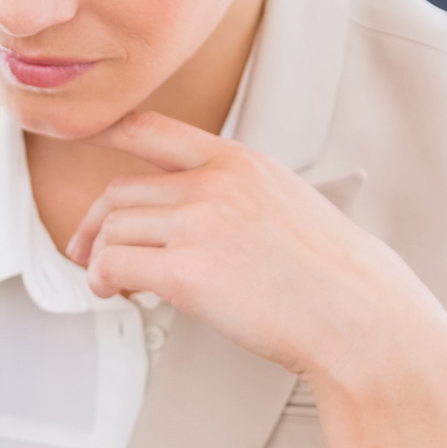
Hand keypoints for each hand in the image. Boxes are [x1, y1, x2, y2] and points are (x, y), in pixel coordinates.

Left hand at [64, 109, 446, 393]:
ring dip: (99, 258)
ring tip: (107, 284)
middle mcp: (214, 183)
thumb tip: (190, 215)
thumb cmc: (335, 277)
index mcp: (240, 161)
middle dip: (96, 223)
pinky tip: (113, 294)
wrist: (362, 318)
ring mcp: (198, 224)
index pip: (153, 129)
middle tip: (86, 249)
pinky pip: (114, 265)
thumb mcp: (289, 205)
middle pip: (121, 192)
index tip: (84, 142)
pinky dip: (102, 280)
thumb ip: (237, 196)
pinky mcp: (184, 271)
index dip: (108, 132)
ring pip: (112, 231)